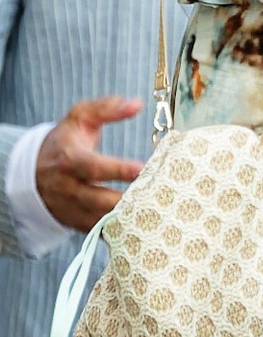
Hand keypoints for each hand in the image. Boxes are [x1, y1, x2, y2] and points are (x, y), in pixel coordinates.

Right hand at [33, 95, 144, 233]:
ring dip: (127, 218)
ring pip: (101, 220)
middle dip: (126, 200)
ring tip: (156, 212)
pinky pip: (100, 233)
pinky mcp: (78, 224)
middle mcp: (70, 187)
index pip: (93, 167)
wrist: (33, 172)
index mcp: (71, 160)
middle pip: (98, 200)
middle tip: (156, 196)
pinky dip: (121, 233)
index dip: (116, 170)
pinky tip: (145, 227)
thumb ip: (106, 108)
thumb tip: (136, 104)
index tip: (141, 168)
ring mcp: (73, 209)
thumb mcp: (79, 118)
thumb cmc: (64, 142)